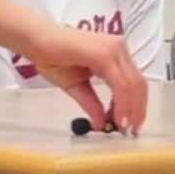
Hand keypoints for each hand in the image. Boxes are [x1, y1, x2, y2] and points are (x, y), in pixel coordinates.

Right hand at [20, 24, 147, 133]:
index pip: (135, 82)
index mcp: (115, 55)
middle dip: (137, 110)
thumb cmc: (52, 58)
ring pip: (133, 84)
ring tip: (124, 128)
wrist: (35, 41)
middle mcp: (119, 49)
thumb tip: (102, 125)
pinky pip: (120, 83)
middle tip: (131, 132)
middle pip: (139, 84)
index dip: (137, 106)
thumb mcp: (77, 86)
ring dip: (131, 109)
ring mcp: (114, 50)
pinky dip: (121, 103)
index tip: (131, 126)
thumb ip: (92, 103)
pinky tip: (117, 117)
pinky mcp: (105, 54)